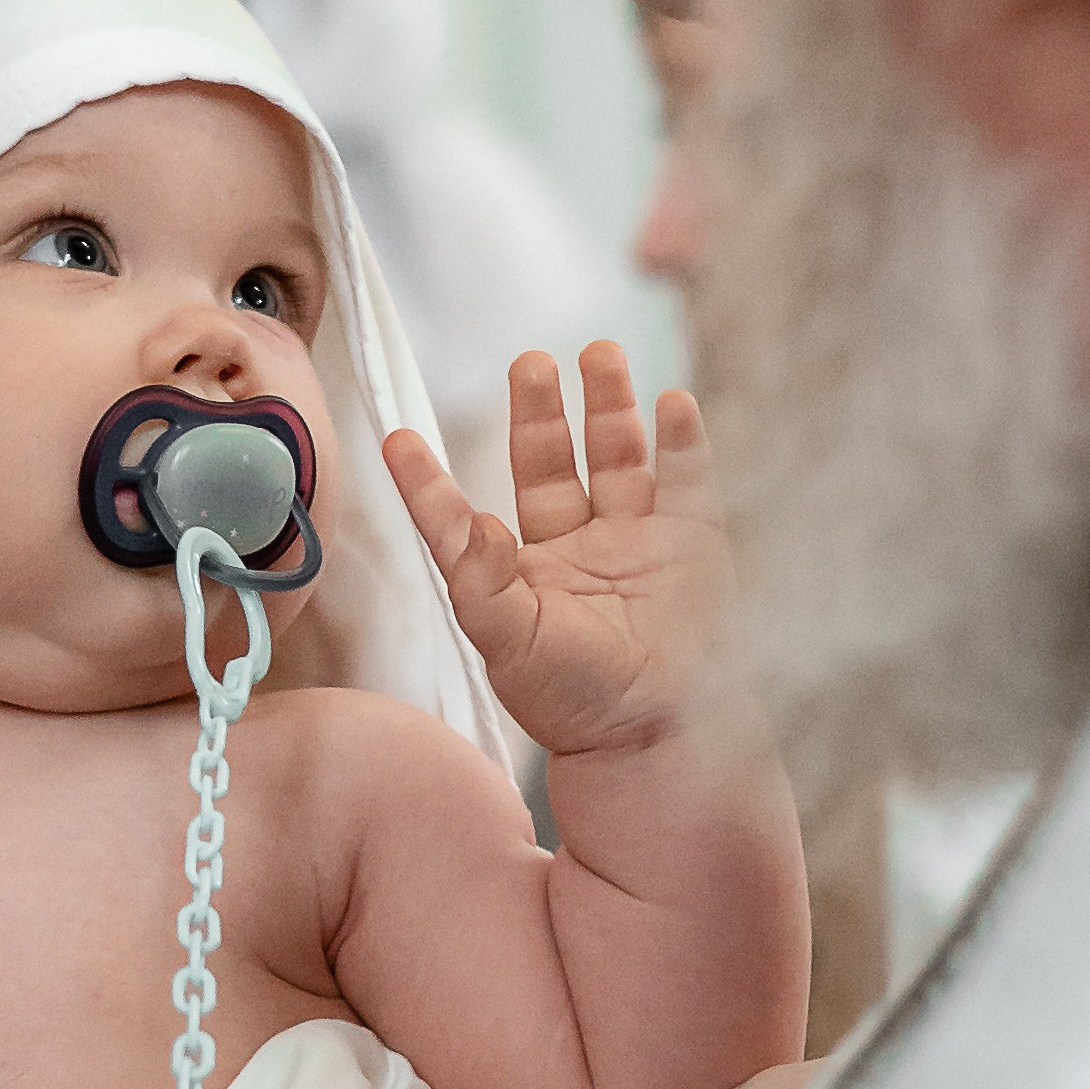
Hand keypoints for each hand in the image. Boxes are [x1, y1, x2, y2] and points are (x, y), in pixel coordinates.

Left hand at [387, 344, 736, 762]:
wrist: (657, 736)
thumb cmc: (574, 702)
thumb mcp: (509, 643)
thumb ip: (479, 581)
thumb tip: (467, 521)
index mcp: (520, 572)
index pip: (465, 514)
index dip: (430, 481)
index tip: (397, 440)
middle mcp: (575, 545)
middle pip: (550, 462)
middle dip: (538, 411)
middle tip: (528, 362)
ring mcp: (636, 538)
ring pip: (618, 455)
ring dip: (609, 404)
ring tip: (597, 352)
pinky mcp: (693, 542)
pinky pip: (686, 478)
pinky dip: (682, 440)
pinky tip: (670, 401)